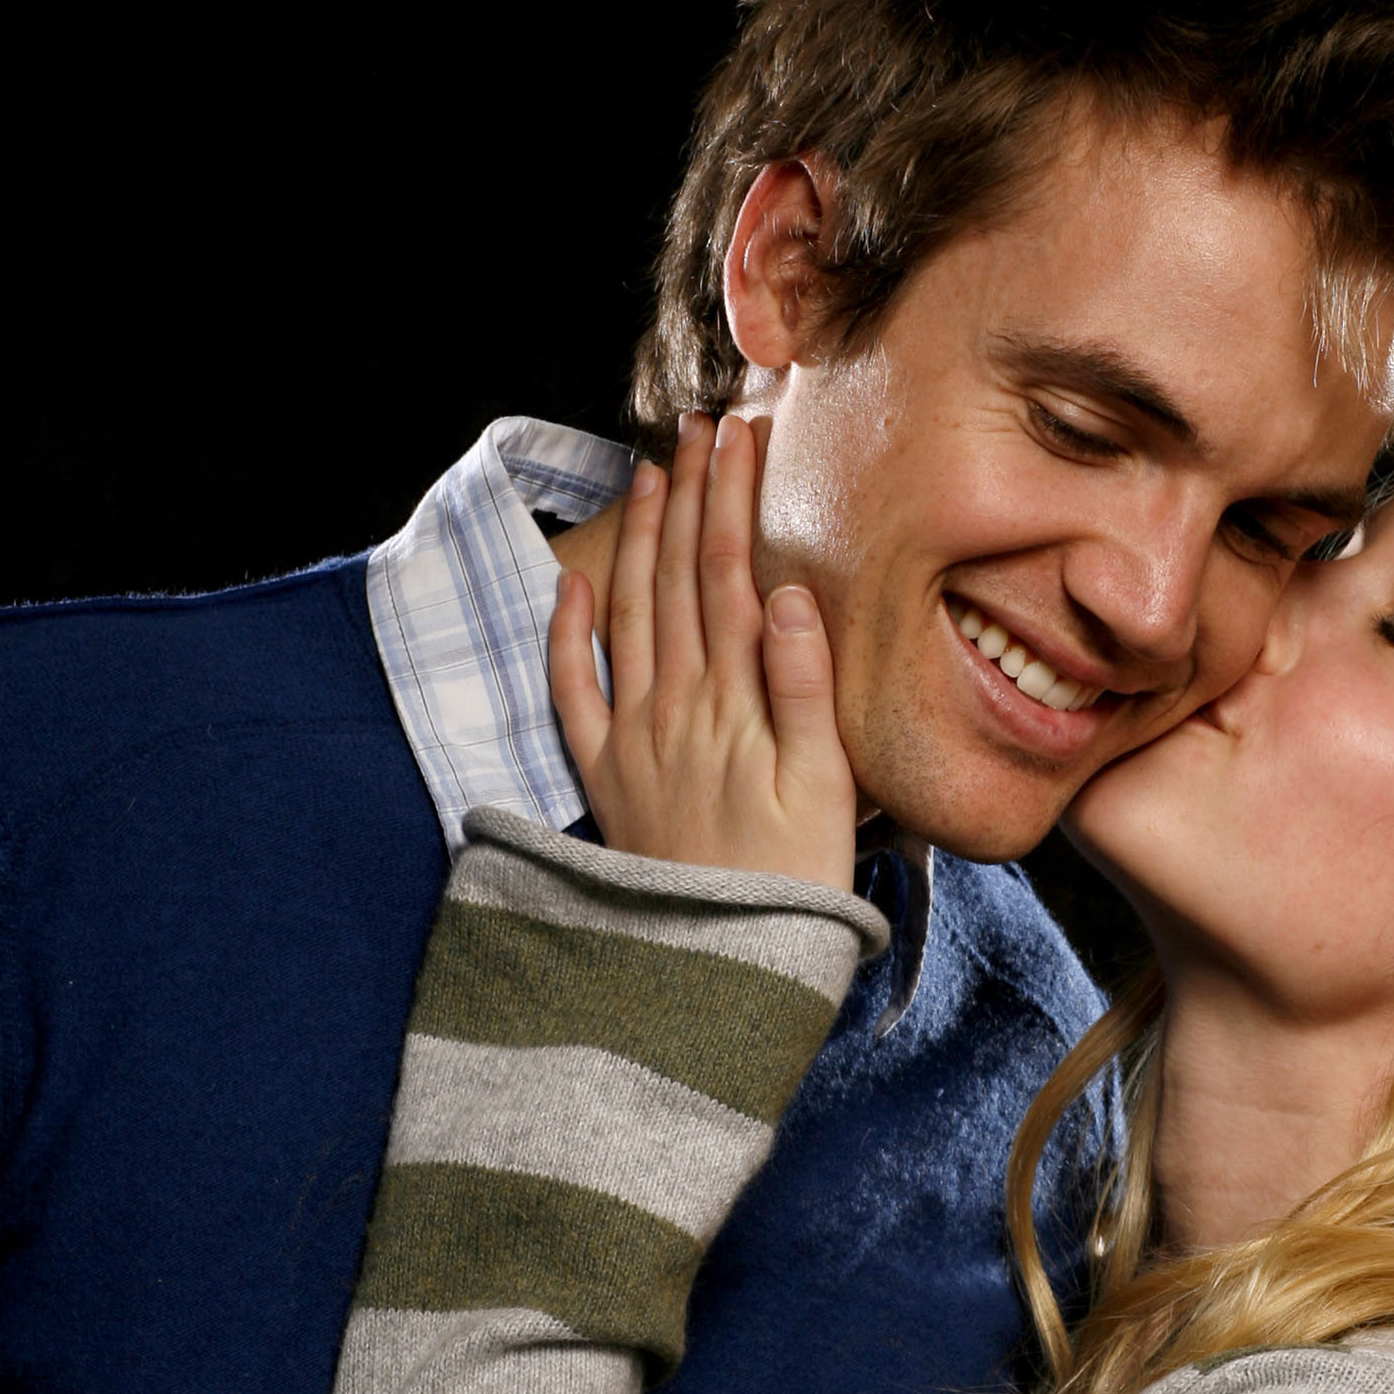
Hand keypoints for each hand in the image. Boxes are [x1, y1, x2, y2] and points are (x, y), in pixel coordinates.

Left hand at [550, 407, 856, 886]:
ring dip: (638, 540)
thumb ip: (803, 687)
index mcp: (735, 704)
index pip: (728, 576)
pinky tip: (572, 584)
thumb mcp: (825, 789)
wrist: (721, 967)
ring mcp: (633, 740)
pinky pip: (573, 693)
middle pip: (676, 580)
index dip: (732, 501)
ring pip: (628, 616)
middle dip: (689, 497)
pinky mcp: (606, 777)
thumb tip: (786, 594)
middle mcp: (676, 709)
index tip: (741, 437)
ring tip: (651, 475)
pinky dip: (568, 634)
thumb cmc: (794, 885)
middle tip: (698, 427)